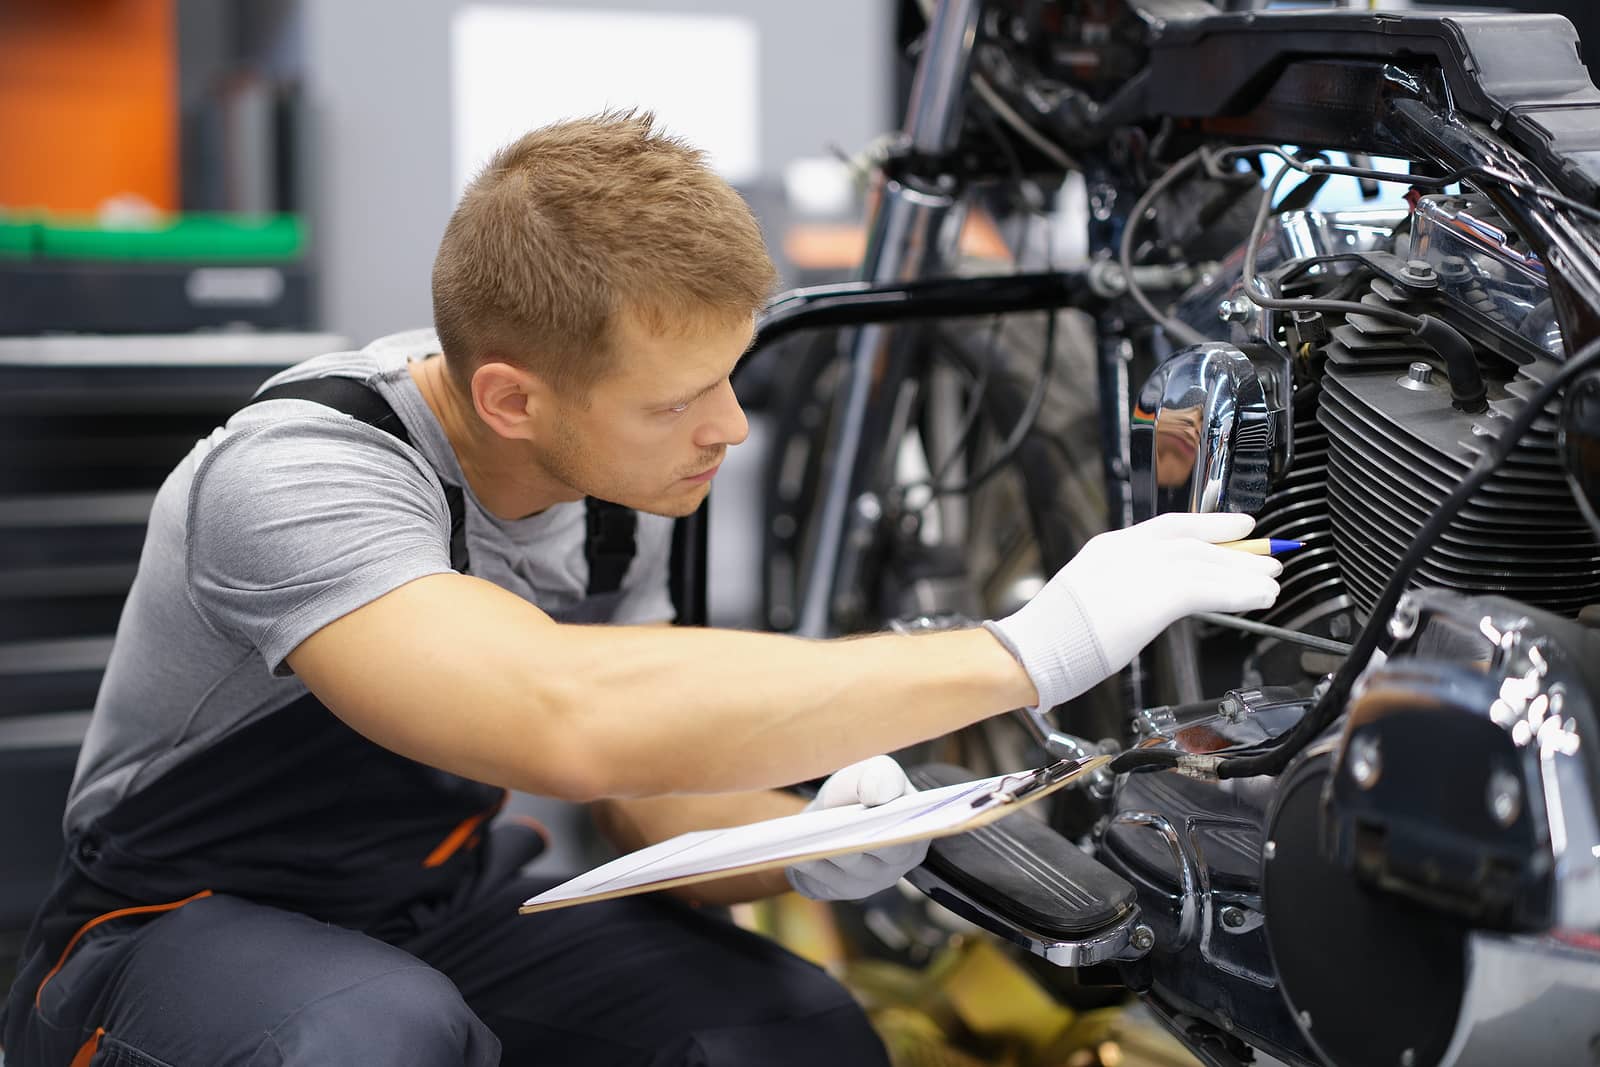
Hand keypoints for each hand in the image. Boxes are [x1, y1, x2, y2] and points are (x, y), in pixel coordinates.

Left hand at [786, 756, 928, 900]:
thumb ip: (882, 776)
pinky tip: (796, 854)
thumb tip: (878, 796)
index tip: (883, 813)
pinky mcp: (845, 890)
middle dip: (864, 840)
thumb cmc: (857, 793)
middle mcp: (901, 860)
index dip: (903, 825)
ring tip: (812, 840)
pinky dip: (813, 866)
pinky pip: (829, 880)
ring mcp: (874, 880)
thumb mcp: (872, 772)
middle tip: (843, 831)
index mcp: (917, 830)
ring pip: (853, 868)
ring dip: (833, 854)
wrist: (829, 816)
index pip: (916, 830)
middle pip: (885, 853)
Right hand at [984, 512, 1280, 710]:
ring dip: (1245, 572)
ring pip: (1205, 562)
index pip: (1169, 527)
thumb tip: (1146, 604)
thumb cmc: (1049, 640)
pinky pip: (1208, 589)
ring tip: (1273, 581)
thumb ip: (1120, 592)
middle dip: (1236, 548)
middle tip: (1268, 556)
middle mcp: (1125, 550)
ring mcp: (1137, 570)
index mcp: (1107, 547)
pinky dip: (1240, 592)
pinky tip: (1260, 599)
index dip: (1209, 525)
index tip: (1237, 527)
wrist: (1029, 652)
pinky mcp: (1152, 597)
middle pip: (1193, 540)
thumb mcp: (1087, 600)